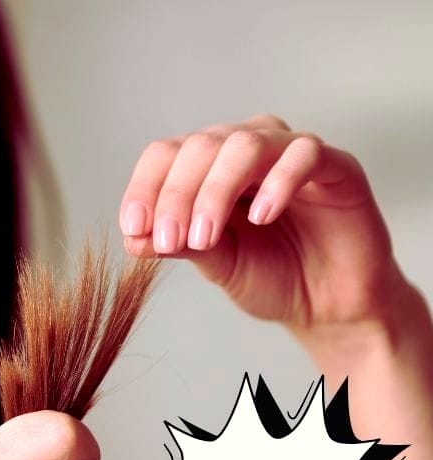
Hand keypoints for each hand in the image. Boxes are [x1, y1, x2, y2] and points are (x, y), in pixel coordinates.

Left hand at [119, 114, 407, 334]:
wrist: (328, 307)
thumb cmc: (272, 277)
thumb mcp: (215, 263)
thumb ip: (178, 244)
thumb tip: (132, 238)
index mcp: (209, 168)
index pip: (166, 154)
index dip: (145, 186)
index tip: (134, 227)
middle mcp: (246, 150)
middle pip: (199, 146)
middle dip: (177, 195)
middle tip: (171, 241)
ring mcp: (289, 153)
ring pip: (244, 144)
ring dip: (215, 191)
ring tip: (206, 236)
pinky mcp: (336, 166)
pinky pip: (304, 154)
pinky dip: (277, 182)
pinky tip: (262, 217)